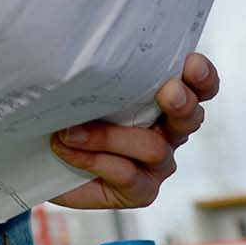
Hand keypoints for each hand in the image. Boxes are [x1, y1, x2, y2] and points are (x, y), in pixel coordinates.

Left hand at [50, 52, 218, 209]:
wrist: (44, 161)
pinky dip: (93, 159)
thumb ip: (95, 74)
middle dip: (182, 102)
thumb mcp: (80, 88)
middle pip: (190, 116)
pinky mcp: (142, 190)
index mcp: (163, 99)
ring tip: (71, 132)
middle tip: (168, 92)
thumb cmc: (69, 116)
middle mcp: (168, 131)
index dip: (201, 76)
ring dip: (109, 136)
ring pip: (154, 147)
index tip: (192, 62)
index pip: (196, 86)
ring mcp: (158, 164)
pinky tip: (67, 150)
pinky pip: (127, 173)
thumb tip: (86, 54)